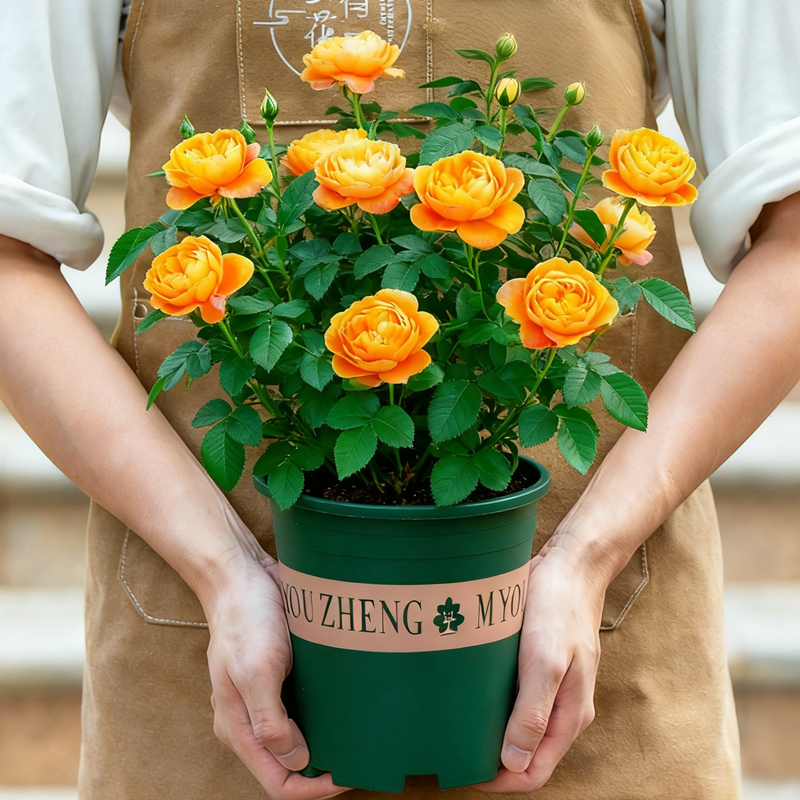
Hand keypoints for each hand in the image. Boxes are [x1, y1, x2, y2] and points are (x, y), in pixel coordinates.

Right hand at [204, 552, 350, 799]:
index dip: (311, 789)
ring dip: (326, 741)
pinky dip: (325, 713)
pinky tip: (348, 705)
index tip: (345, 775)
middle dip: (322, 769)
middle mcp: (252, 719)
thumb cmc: (245, 620)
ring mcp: (266, 697)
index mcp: (239, 727)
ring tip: (360, 735)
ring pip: (299, 737)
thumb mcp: (255, 671)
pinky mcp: (281, 676)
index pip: (276, 781)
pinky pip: (304, 707)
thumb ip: (270, 721)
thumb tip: (297, 761)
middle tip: (360, 756)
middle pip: (289, 764)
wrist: (242, 575)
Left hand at [474, 537, 605, 791]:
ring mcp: (549, 685)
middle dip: (492, 760)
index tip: (463, 772)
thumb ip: (533, 713)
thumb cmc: (559, 609)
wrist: (569, 564)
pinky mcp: (536, 664)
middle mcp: (561, 707)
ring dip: (491, 732)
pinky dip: (493, 704)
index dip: (500, 781)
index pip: (534, 772)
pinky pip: (514, 697)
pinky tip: (468, 695)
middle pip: (525, 753)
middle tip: (452, 750)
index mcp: (569, 715)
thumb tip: (514, 762)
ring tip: (455, 726)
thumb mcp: (545, 662)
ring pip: (518, 725)